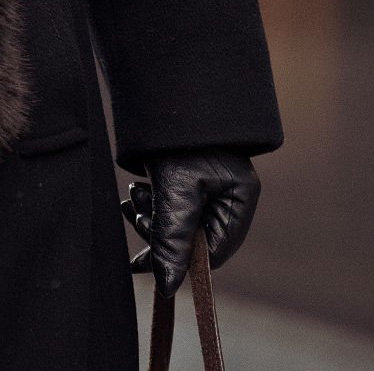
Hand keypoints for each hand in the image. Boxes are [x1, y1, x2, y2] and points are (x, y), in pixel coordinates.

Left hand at [121, 148, 260, 296]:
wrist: (162, 85)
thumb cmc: (175, 135)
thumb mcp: (174, 191)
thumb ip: (171, 239)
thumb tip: (167, 287)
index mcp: (240, 196)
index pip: (214, 249)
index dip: (182, 260)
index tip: (150, 264)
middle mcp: (229, 192)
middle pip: (195, 236)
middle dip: (162, 233)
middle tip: (137, 217)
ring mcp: (210, 182)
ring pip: (180, 220)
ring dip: (153, 217)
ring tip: (133, 199)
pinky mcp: (190, 174)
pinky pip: (173, 204)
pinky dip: (153, 203)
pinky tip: (136, 192)